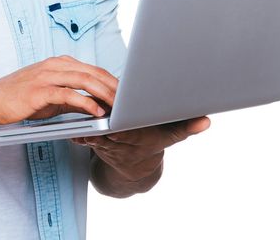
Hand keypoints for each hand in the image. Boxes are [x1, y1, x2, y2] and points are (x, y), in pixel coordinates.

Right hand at [0, 55, 117, 125]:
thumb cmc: (20, 98)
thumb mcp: (51, 97)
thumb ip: (73, 98)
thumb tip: (96, 105)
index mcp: (59, 63)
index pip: (92, 69)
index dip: (111, 80)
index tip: (126, 93)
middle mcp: (54, 65)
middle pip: (92, 72)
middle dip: (113, 85)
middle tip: (129, 99)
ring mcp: (47, 76)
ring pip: (83, 80)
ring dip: (104, 92)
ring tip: (118, 105)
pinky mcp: (40, 90)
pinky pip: (68, 94)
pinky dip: (85, 102)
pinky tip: (96, 111)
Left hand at [73, 116, 210, 189]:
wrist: (135, 171)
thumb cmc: (153, 143)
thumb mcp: (170, 136)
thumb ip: (186, 127)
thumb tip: (206, 121)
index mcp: (141, 138)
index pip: (131, 131)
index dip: (123, 124)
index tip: (117, 118)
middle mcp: (124, 144)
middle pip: (111, 130)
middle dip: (103, 119)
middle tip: (94, 107)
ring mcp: (108, 146)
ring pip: (95, 134)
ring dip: (88, 125)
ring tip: (81, 110)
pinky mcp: (95, 144)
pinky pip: (85, 138)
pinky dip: (78, 133)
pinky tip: (73, 128)